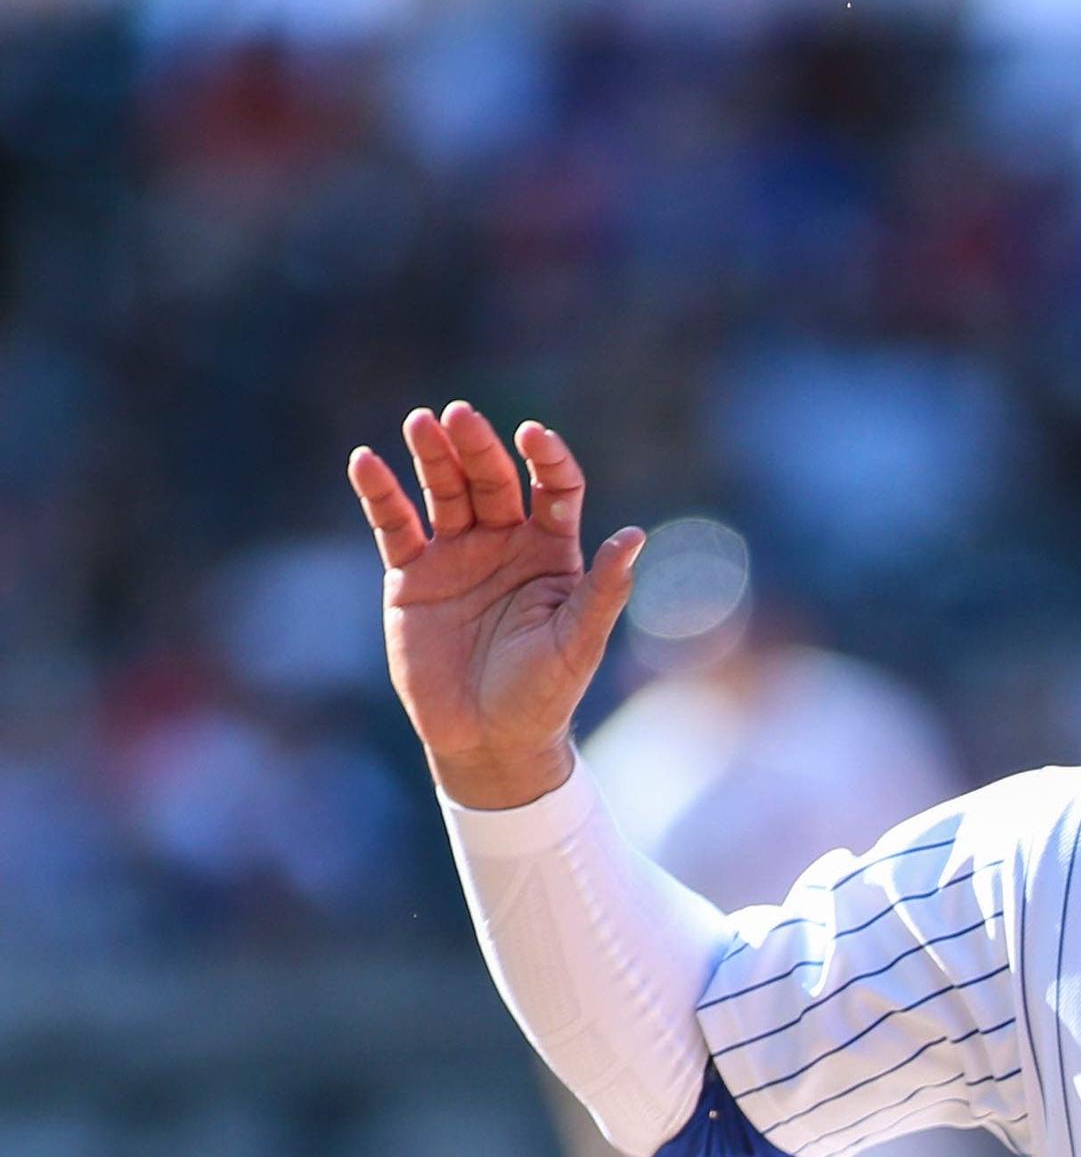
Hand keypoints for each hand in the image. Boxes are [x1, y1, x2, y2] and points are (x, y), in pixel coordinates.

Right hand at [346, 403, 643, 812]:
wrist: (488, 740)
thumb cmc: (544, 694)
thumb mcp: (578, 643)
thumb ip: (604, 592)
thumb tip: (637, 538)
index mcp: (553, 553)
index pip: (555, 489)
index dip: (547, 459)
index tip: (534, 437)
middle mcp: (505, 544)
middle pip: (493, 480)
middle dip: (477, 447)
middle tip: (458, 416)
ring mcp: (456, 555)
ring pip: (444, 491)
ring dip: (433, 456)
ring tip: (421, 424)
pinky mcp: (412, 574)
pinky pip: (393, 524)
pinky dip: (379, 493)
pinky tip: (366, 462)